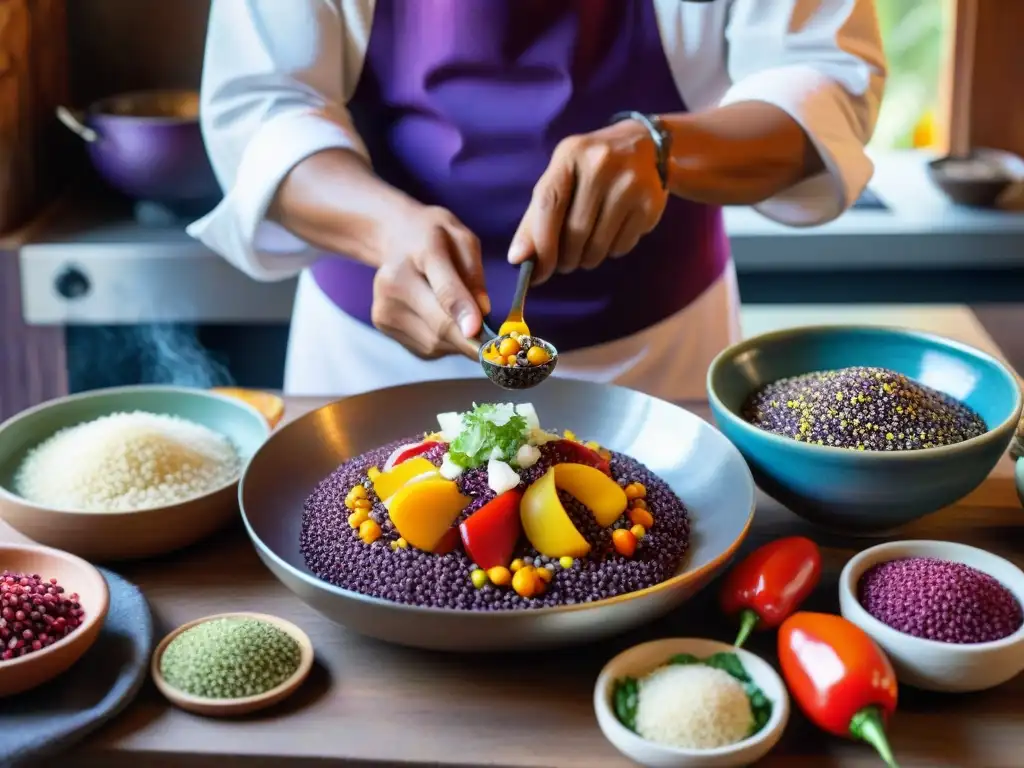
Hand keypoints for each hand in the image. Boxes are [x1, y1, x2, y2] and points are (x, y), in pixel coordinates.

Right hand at [371, 204, 488, 359]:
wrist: (395, 237)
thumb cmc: (436, 238)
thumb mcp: (463, 241)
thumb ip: (474, 275)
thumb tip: (483, 312)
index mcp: (422, 252)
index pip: (445, 289)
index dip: (463, 312)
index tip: (477, 330)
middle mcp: (394, 283)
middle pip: (438, 326)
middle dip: (469, 339)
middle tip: (493, 343)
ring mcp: (384, 307)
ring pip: (433, 344)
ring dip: (456, 342)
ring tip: (459, 318)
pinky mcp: (382, 325)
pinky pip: (424, 347)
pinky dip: (442, 343)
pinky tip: (440, 320)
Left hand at [508, 119, 668, 283]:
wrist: (643, 145)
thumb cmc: (589, 169)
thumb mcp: (560, 179)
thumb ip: (535, 218)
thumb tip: (517, 259)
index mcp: (570, 154)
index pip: (549, 204)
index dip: (541, 244)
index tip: (537, 272)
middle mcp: (601, 164)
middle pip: (575, 231)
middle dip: (565, 259)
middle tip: (564, 263)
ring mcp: (630, 183)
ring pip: (599, 245)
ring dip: (587, 259)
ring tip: (586, 251)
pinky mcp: (651, 203)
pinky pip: (622, 246)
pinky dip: (611, 251)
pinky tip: (611, 235)